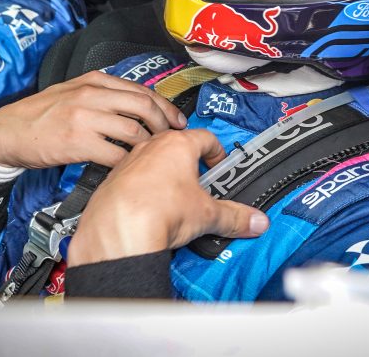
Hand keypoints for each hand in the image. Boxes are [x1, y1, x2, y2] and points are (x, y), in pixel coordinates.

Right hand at [0, 70, 186, 168]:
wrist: (7, 131)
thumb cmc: (41, 114)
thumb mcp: (73, 91)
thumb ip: (102, 94)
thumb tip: (138, 106)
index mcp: (94, 80)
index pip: (141, 90)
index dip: (164, 106)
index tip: (176, 120)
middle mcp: (92, 94)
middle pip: (144, 106)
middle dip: (164, 123)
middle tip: (173, 138)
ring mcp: (85, 118)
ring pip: (133, 130)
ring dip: (149, 146)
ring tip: (153, 155)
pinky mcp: (78, 142)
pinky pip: (115, 154)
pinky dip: (128, 162)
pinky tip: (130, 167)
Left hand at [67, 129, 269, 265]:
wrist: (116, 229)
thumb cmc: (157, 211)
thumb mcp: (206, 215)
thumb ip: (234, 216)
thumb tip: (255, 221)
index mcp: (179, 144)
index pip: (206, 138)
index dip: (217, 153)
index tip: (219, 166)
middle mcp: (152, 146)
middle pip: (178, 146)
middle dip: (191, 164)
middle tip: (200, 185)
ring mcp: (130, 160)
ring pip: (153, 159)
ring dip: (164, 174)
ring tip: (173, 198)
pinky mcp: (112, 178)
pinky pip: (133, 177)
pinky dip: (142, 187)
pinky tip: (148, 208)